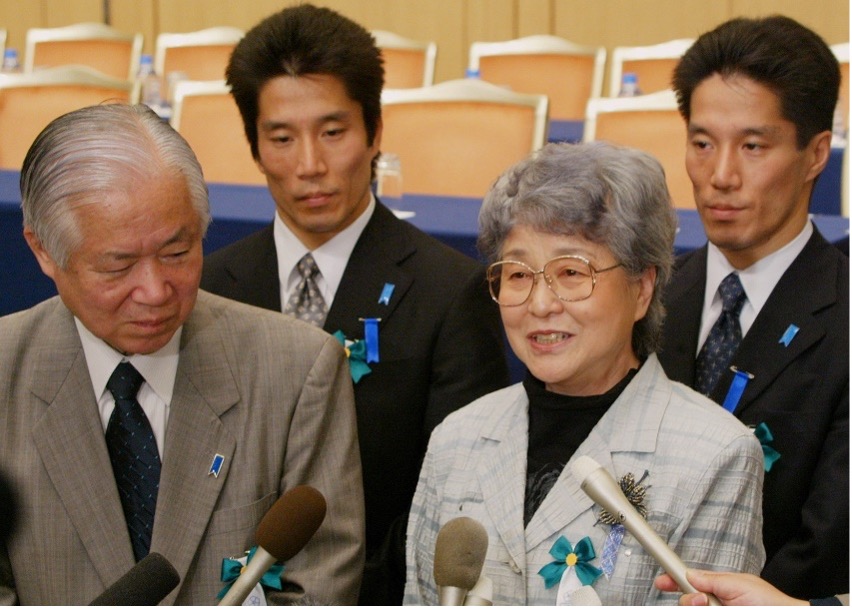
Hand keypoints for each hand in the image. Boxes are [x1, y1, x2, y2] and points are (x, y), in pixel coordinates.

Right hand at [653, 569, 807, 605]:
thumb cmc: (770, 603)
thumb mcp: (740, 584)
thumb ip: (712, 580)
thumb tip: (690, 574)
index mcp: (717, 589)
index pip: (688, 583)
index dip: (672, 581)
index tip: (661, 582)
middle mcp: (714, 604)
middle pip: (686, 602)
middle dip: (688, 600)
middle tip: (702, 601)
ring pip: (692, 609)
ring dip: (699, 607)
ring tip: (714, 608)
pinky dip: (704, 609)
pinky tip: (713, 609)